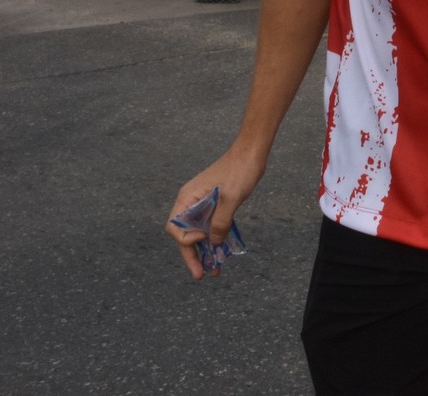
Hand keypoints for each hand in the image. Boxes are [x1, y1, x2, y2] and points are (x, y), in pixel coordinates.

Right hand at [165, 148, 265, 278]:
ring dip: (204, 251)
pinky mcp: (214, 204)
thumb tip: (214, 243)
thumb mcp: (231, 197)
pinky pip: (209, 226)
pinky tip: (221, 253)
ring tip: (213, 271)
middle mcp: (190, 201)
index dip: (187, 239)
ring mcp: (202, 203)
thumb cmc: (240, 170)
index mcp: (187, 197)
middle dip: (192, 256)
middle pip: (184, 234)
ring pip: (197, 232)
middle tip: (200, 275)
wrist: (252, 153)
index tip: (204, 237)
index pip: (175, 227)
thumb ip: (221, 221)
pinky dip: (214, 239)